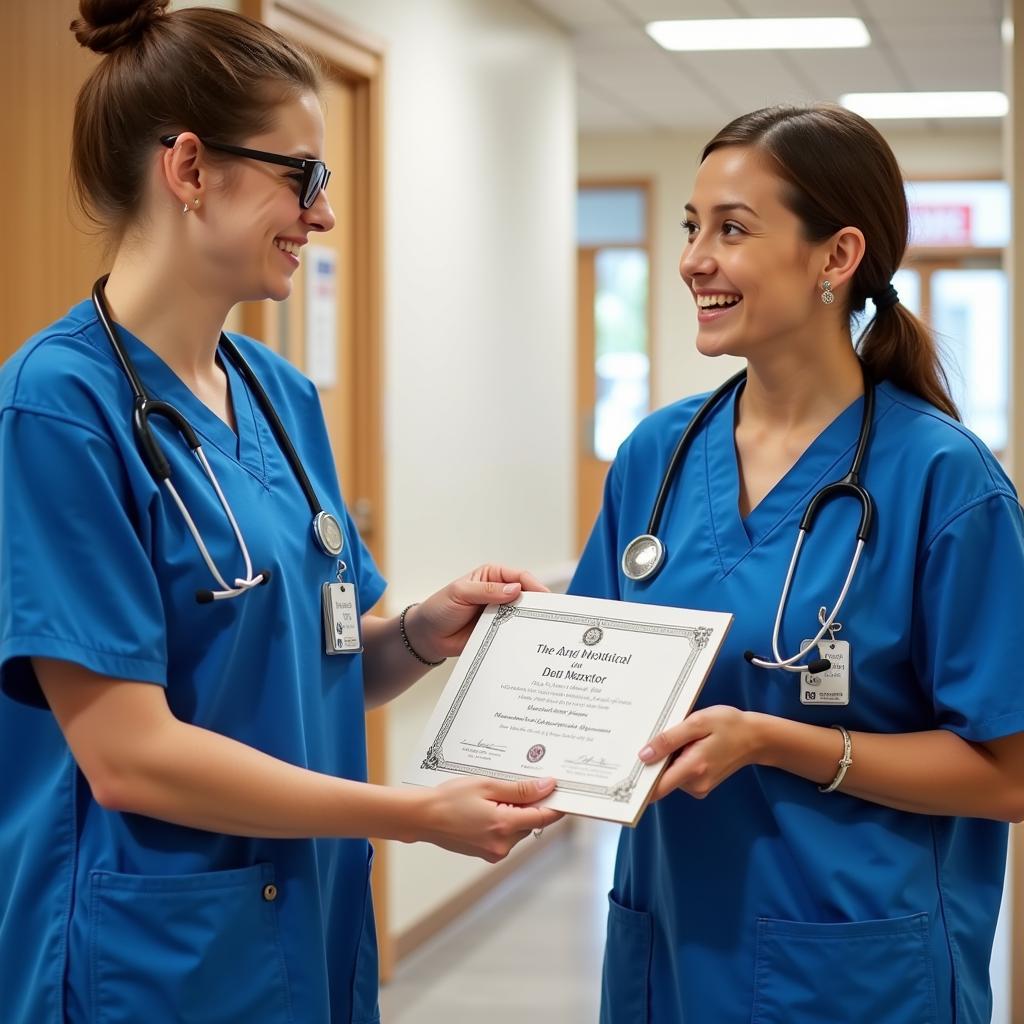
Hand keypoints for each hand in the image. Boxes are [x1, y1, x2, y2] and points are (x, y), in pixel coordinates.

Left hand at [405, 565, 548, 662]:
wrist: (428, 636)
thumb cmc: (440, 608)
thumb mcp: (461, 593)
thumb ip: (487, 591)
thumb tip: (515, 589)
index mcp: (492, 576)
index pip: (519, 577)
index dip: (534, 585)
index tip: (545, 597)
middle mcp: (499, 593)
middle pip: (526, 596)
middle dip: (537, 604)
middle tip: (549, 615)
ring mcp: (500, 614)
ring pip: (522, 616)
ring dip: (530, 621)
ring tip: (542, 629)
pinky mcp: (498, 632)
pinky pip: (514, 633)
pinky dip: (521, 637)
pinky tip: (528, 642)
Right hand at [416, 776, 563, 861]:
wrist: (423, 817)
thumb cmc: (449, 799)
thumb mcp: (487, 785)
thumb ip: (520, 789)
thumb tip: (547, 786)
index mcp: (504, 826)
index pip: (544, 817)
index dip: (556, 804)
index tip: (564, 793)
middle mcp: (502, 844)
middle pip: (531, 823)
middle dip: (528, 805)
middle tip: (513, 785)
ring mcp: (494, 852)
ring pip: (519, 829)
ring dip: (514, 813)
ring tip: (492, 796)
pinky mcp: (487, 854)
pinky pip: (506, 836)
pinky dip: (503, 821)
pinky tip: (486, 808)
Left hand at [639, 705, 761, 800]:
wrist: (756, 737)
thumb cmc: (728, 725)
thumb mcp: (697, 723)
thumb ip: (669, 740)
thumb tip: (643, 756)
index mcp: (693, 769)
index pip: (655, 789)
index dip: (637, 783)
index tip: (622, 772)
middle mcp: (695, 785)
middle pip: (660, 780)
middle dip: (651, 762)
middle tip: (646, 739)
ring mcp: (699, 787)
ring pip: (669, 776)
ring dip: (665, 759)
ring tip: (674, 737)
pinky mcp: (701, 785)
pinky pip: (678, 774)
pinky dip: (676, 761)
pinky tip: (683, 745)